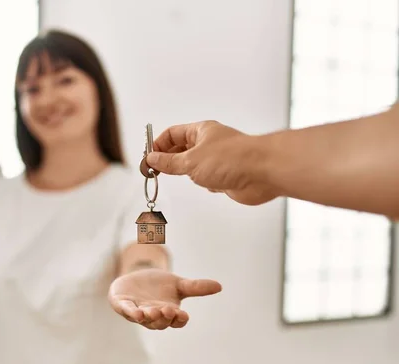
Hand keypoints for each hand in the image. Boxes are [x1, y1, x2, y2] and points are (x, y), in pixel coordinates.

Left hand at [108, 268, 221, 329]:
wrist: (137, 279)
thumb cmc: (159, 286)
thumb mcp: (178, 285)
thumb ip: (196, 287)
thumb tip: (219, 286)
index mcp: (169, 314)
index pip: (176, 322)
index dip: (179, 320)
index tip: (184, 315)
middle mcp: (153, 316)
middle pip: (160, 323)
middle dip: (164, 318)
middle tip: (168, 310)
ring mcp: (137, 312)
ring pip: (144, 319)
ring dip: (148, 316)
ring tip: (153, 311)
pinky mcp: (123, 305)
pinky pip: (126, 310)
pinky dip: (131, 312)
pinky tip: (136, 312)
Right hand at [146, 120, 278, 205]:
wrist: (262, 173)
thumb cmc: (233, 158)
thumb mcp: (190, 161)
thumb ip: (169, 162)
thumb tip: (152, 159)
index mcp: (200, 131)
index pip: (172, 134)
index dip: (157, 145)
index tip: (148, 159)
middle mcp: (209, 143)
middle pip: (181, 149)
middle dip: (168, 160)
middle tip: (154, 171)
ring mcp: (218, 160)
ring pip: (194, 165)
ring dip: (186, 173)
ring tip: (178, 177)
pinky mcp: (226, 176)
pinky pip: (207, 179)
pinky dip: (203, 184)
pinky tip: (204, 185)